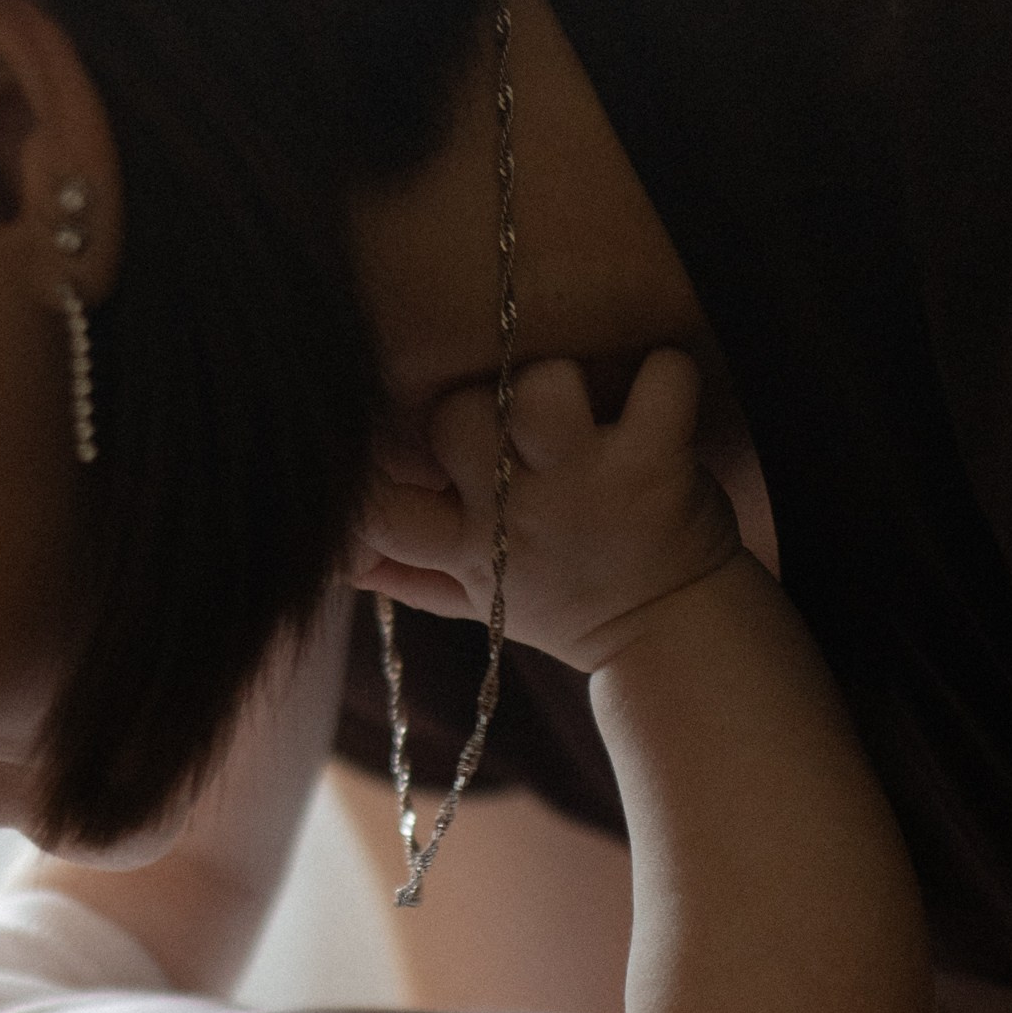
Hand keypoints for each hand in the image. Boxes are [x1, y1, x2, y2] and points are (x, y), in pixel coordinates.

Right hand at [352, 351, 740, 673]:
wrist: (671, 637)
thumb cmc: (568, 606)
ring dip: (560, 380)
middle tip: (509, 422)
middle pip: (457, 417)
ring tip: (580, 404)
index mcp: (464, 543)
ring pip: (544, 388)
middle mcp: (516, 511)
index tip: (374, 451)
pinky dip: (665, 375)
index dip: (363, 472)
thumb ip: (407, 576)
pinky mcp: (656, 462)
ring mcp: (587, 482)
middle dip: (475, 403)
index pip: (379, 510)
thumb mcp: (477, 603)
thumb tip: (340, 559)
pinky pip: (658, 381)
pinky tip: (658, 393)